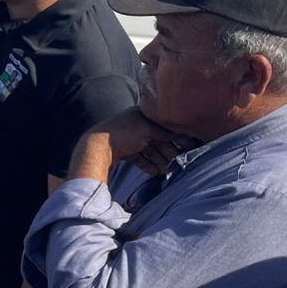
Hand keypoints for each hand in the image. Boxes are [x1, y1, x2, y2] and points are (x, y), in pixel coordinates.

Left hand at [70, 109, 197, 180]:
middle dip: (169, 151)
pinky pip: (139, 158)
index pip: (164, 124)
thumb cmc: (124, 132)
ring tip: (168, 170)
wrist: (98, 146)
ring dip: (160, 160)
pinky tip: (156, 173)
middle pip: (158, 139)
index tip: (189, 146)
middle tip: (179, 161)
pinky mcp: (123, 151)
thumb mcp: (148, 129)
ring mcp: (129, 138)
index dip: (177, 135)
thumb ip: (165, 132)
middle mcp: (137, 124)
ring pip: (150, 150)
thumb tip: (181, 135)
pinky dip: (148, 165)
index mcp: (143, 114)